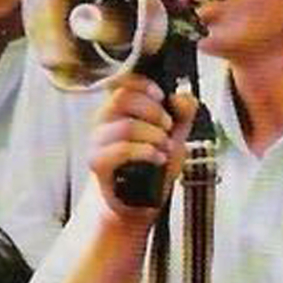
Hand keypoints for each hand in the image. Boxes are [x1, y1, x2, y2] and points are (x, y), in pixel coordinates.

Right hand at [87, 74, 197, 223]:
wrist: (140, 200)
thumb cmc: (153, 164)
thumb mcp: (176, 134)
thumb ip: (183, 113)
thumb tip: (182, 96)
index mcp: (120, 108)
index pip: (123, 82)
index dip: (143, 85)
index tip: (161, 96)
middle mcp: (104, 120)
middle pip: (123, 98)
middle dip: (154, 112)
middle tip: (168, 128)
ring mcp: (98, 141)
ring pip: (126, 126)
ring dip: (154, 136)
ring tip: (164, 148)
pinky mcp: (98, 161)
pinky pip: (121, 149)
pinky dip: (145, 152)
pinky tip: (158, 158)